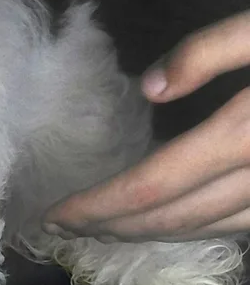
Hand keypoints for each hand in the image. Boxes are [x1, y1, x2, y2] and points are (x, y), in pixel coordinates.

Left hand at [43, 11, 249, 241]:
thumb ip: (209, 51)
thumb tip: (149, 88)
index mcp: (246, 132)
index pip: (152, 185)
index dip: (98, 206)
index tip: (54, 216)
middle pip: (172, 217)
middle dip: (112, 226)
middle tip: (66, 228)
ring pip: (207, 230)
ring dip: (151, 232)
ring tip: (107, 227)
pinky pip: (243, 227)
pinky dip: (198, 228)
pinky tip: (174, 219)